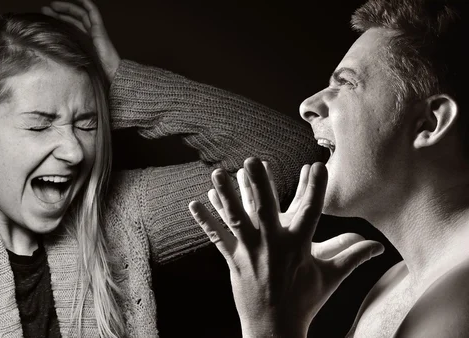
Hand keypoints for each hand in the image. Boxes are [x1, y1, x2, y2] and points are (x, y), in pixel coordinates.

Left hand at [42, 0, 119, 80]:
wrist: (110, 74)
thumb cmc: (94, 73)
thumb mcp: (75, 62)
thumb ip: (66, 55)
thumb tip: (48, 52)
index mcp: (84, 41)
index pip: (70, 25)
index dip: (59, 19)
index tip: (46, 16)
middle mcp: (89, 34)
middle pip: (73, 18)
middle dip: (59, 12)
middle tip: (45, 9)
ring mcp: (95, 31)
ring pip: (80, 14)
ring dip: (67, 7)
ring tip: (53, 5)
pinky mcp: (99, 29)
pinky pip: (94, 13)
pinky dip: (87, 4)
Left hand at [189, 158, 383, 337]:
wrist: (274, 329)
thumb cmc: (305, 301)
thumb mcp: (331, 278)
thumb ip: (353, 257)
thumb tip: (380, 246)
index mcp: (298, 246)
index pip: (310, 212)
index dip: (315, 189)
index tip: (317, 165)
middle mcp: (272, 245)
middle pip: (265, 209)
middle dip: (258, 184)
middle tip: (252, 161)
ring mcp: (250, 252)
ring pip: (236, 218)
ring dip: (225, 195)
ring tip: (217, 172)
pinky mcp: (234, 260)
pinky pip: (217, 237)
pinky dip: (205, 220)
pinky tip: (194, 203)